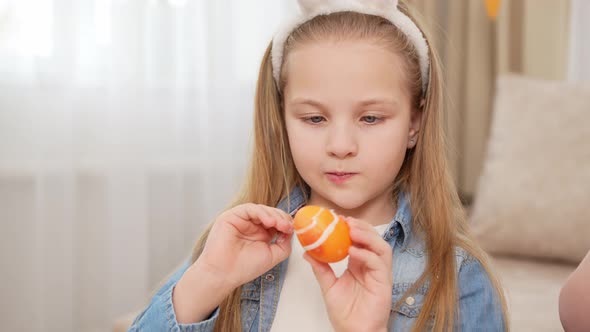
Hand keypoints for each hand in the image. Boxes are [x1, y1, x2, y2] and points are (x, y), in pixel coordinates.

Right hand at [196, 203, 293, 289]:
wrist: (223, 275)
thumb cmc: (243, 268)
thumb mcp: (272, 255)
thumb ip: (284, 244)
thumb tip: (291, 231)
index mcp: (260, 233)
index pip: (276, 221)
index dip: (285, 222)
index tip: (292, 229)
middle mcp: (251, 225)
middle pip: (270, 213)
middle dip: (281, 218)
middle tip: (287, 226)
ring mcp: (241, 219)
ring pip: (261, 209)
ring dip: (273, 215)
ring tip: (280, 224)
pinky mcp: (231, 216)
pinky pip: (249, 208)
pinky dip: (261, 213)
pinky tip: (269, 221)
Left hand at [304, 217, 392, 331]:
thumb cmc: (344, 313)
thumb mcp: (328, 286)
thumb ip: (320, 268)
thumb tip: (307, 252)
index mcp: (359, 264)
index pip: (359, 239)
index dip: (351, 227)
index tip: (337, 219)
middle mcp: (371, 266)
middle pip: (373, 239)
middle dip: (361, 227)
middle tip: (345, 221)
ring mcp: (379, 273)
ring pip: (381, 246)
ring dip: (367, 236)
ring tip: (351, 230)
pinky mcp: (384, 282)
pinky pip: (379, 263)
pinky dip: (367, 254)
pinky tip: (353, 251)